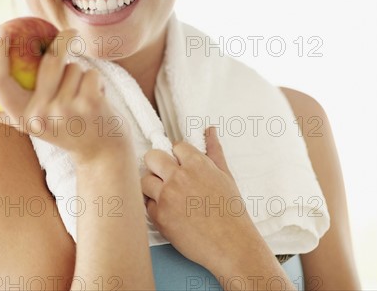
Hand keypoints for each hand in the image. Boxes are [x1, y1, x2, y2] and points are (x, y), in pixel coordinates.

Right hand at [0, 28, 132, 165]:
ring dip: (80, 74)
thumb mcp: (33, 128)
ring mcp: (65, 110)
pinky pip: (90, 73)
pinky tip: (97, 98)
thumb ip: (4, 115)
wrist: (102, 153)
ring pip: (73, 67)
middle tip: (68, 32)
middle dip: (61, 41)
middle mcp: (40, 115)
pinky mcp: (89, 104)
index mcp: (20, 117)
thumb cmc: (64, 132)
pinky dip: (95, 80)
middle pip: (48, 61)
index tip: (1, 30)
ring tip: (81, 93)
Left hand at [141, 127, 261, 270]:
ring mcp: (166, 197)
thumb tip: (210, 131)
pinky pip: (147, 204)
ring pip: (144, 180)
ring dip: (153, 186)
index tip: (179, 164)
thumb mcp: (225, 177)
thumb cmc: (231, 213)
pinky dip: (155, 208)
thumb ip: (214, 151)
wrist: (233, 246)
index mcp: (196, 164)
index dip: (176, 156)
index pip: (175, 146)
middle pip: (152, 157)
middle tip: (165, 175)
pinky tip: (170, 213)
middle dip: (157, 164)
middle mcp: (178, 177)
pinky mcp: (159, 216)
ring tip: (167, 196)